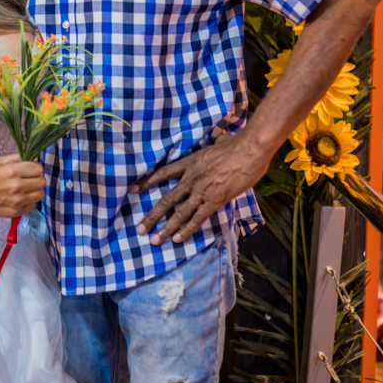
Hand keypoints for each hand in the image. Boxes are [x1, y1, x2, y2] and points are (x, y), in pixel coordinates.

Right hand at [0, 152, 45, 217]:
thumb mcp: (0, 161)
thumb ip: (19, 157)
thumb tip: (36, 159)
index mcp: (12, 171)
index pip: (38, 168)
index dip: (36, 167)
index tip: (31, 169)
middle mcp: (17, 186)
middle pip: (42, 181)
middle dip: (37, 178)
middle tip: (28, 179)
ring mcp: (17, 201)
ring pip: (40, 194)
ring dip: (35, 190)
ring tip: (25, 189)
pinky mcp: (16, 212)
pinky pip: (33, 205)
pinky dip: (29, 201)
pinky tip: (20, 198)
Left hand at [130, 133, 267, 245]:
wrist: (248, 151)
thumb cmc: (236, 145)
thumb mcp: (218, 142)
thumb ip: (214, 145)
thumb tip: (218, 141)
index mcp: (189, 162)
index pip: (162, 173)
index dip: (147, 181)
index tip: (133, 189)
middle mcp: (190, 179)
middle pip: (167, 199)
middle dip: (152, 215)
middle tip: (141, 229)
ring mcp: (201, 191)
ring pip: (179, 213)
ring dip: (166, 228)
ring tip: (155, 240)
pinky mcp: (214, 201)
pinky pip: (197, 218)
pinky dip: (187, 229)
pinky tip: (178, 239)